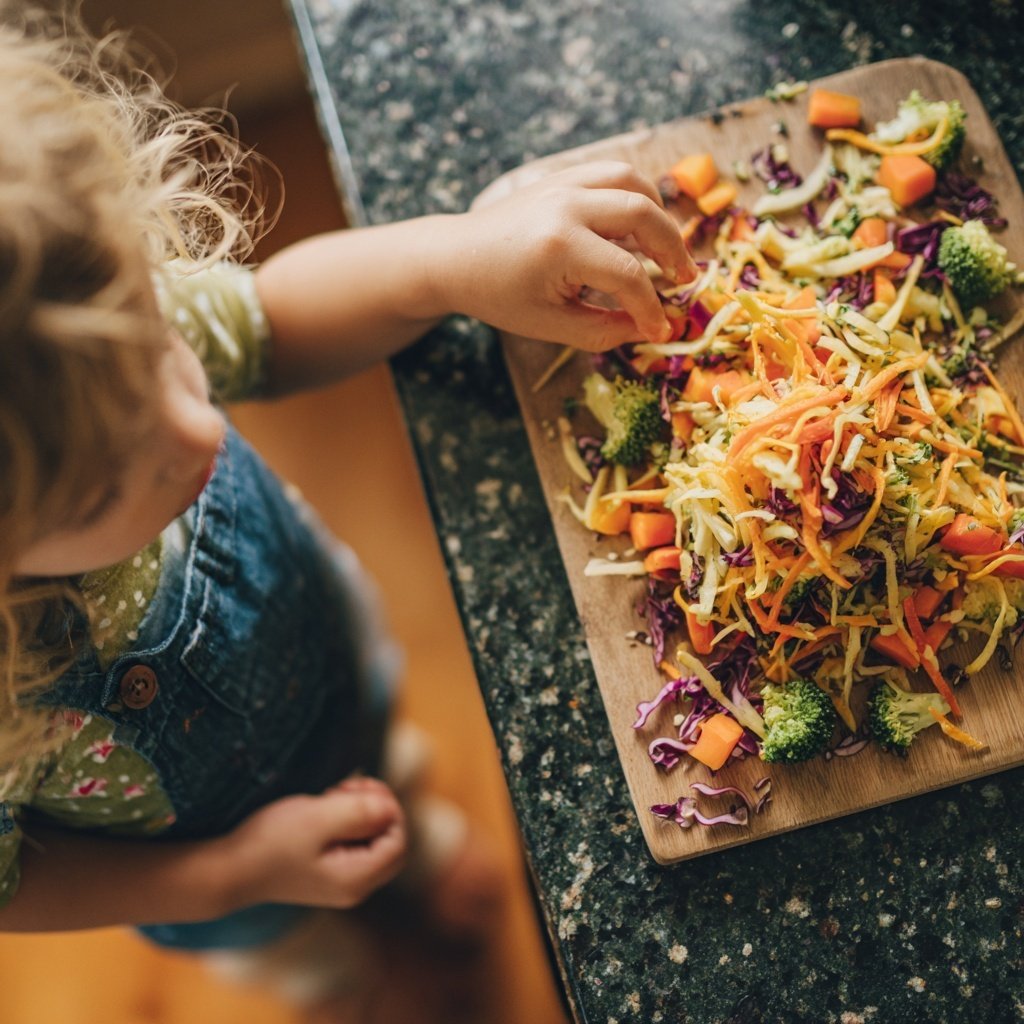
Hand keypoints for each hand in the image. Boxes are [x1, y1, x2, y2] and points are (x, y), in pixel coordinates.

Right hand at [222, 777, 406, 910]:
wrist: (228, 868)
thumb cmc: (271, 841)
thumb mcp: (320, 817)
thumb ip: (362, 811)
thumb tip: (391, 808)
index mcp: (357, 879)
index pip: (398, 840)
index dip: (388, 808)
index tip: (357, 790)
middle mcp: (354, 887)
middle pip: (390, 842)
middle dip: (377, 809)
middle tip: (347, 788)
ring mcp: (341, 882)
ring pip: (373, 840)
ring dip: (361, 811)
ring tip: (332, 794)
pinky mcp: (327, 872)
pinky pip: (354, 843)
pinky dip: (347, 821)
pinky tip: (324, 806)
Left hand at [442, 161, 697, 350]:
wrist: (457, 258)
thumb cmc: (500, 297)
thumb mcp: (549, 325)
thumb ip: (602, 329)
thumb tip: (649, 329)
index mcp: (559, 246)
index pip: (626, 275)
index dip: (650, 307)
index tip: (660, 330)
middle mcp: (565, 206)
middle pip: (642, 215)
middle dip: (672, 250)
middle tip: (684, 280)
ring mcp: (562, 184)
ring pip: (631, 182)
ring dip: (658, 214)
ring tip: (664, 249)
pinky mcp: (561, 176)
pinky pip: (612, 173)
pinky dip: (635, 194)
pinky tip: (639, 224)